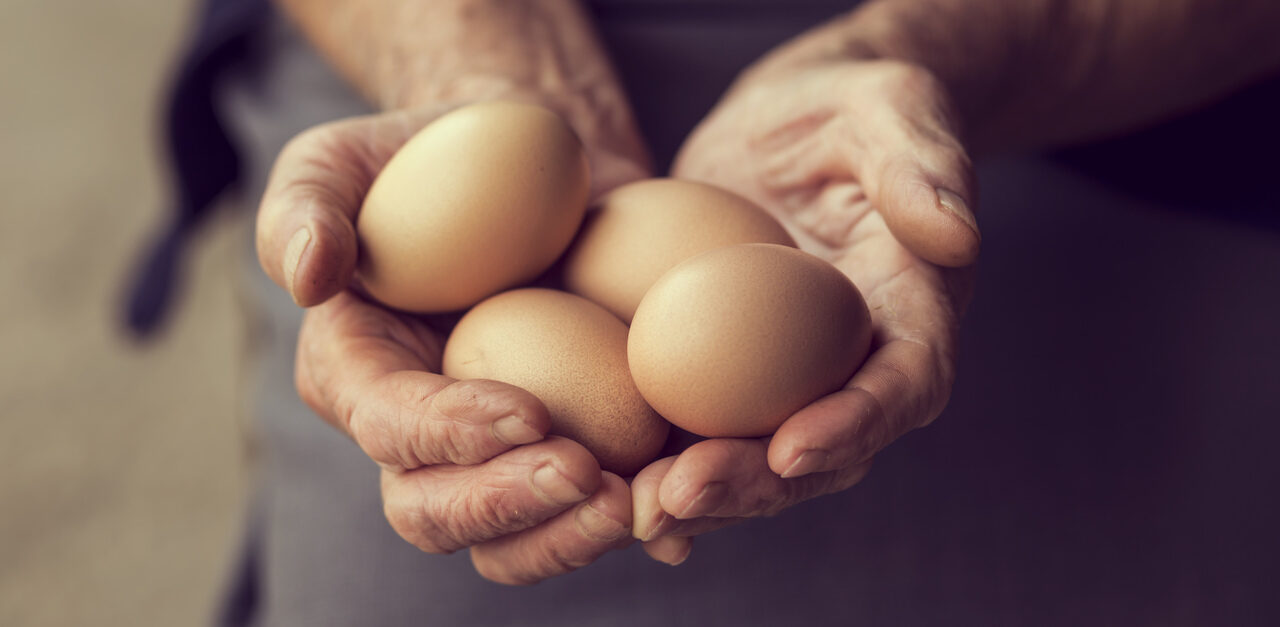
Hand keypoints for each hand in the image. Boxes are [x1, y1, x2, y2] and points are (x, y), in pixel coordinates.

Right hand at [255, 104, 649, 583]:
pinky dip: (637, 522)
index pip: (388, 427)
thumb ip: (306, 205)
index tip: (529, 412)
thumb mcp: (343, 158)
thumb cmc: (425, 155)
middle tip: (588, 476)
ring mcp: (497, 451)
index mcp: (358, 375)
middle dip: (509, 509)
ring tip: (644, 503)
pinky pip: (592, 508)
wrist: (531, 161)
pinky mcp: (571, 441)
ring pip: (516, 538)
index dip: (449, 434)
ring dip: (574, 537)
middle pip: (439, 514)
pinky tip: (680, 517)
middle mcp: (420, 434)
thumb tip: (309, 276)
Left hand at [633, 59, 978, 563]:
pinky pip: (701, 431)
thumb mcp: (890, 108)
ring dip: (702, 494)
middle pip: (823, 449)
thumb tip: (955, 236)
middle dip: (757, 484)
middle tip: (683, 494)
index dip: (855, 424)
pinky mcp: (726, 372)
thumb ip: (922, 165)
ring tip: (635, 509)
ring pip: (757, 460)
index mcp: (912, 313)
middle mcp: (855, 364)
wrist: (787, 121)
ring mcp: (788, 377)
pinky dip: (661, 468)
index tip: (793, 448)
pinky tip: (610, 492)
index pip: (904, 384)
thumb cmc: (849, 106)